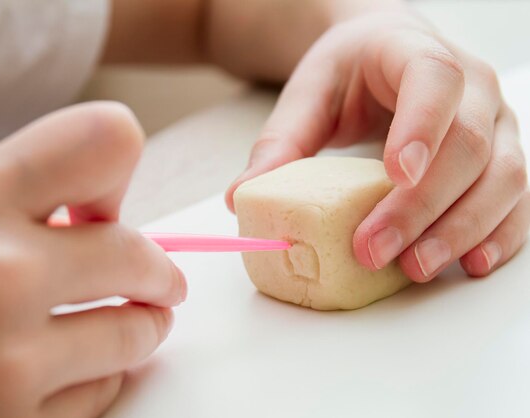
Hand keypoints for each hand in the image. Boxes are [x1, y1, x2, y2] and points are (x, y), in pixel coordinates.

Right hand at [0, 103, 186, 417]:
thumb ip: (14, 202)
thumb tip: (106, 212)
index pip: (105, 141)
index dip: (117, 171)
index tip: (106, 205)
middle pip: (139, 255)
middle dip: (153, 271)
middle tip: (158, 281)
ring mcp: (2, 368)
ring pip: (133, 333)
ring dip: (134, 327)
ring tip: (121, 323)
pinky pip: (99, 395)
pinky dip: (92, 380)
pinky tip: (56, 369)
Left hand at [226, 12, 528, 281]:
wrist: (386, 52)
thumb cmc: (351, 70)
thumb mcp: (309, 92)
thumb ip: (281, 141)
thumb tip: (240, 196)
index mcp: (417, 54)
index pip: (434, 82)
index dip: (421, 128)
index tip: (395, 175)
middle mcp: (472, 87)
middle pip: (469, 144)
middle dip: (422, 206)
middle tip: (375, 249)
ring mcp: (495, 123)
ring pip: (504, 177)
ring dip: (462, 229)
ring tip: (416, 268)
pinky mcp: (501, 157)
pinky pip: (516, 199)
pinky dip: (500, 234)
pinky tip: (471, 263)